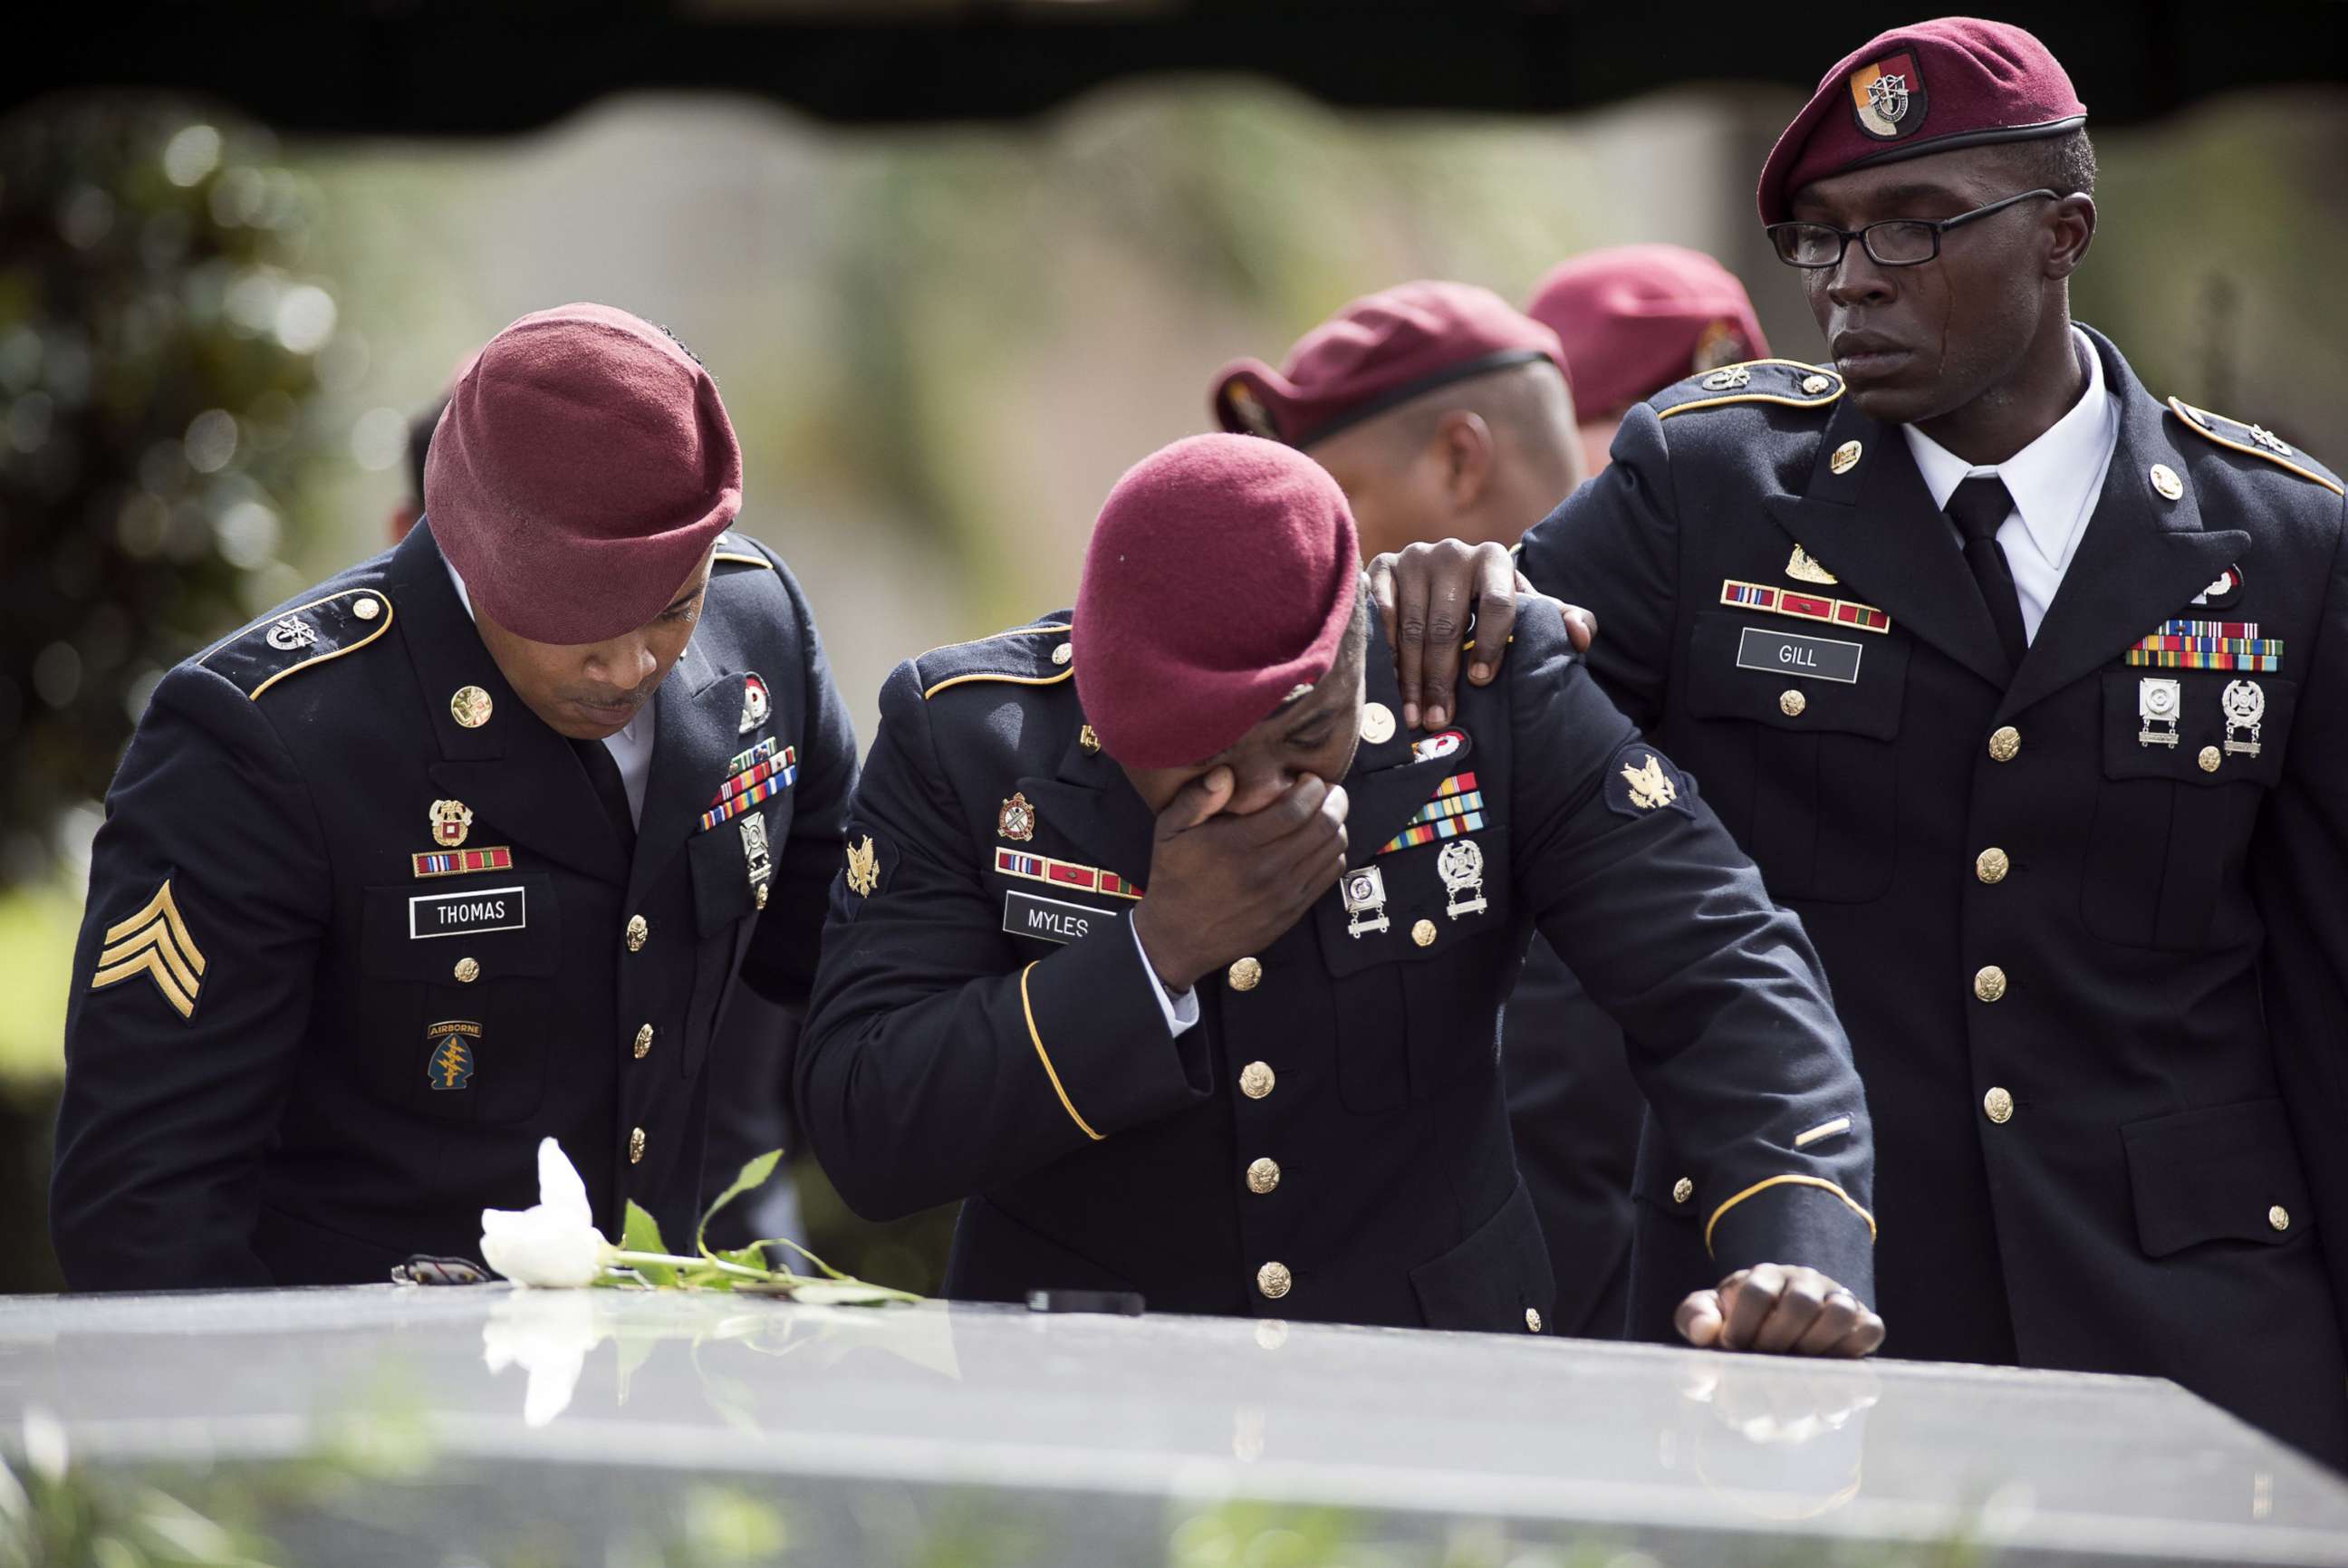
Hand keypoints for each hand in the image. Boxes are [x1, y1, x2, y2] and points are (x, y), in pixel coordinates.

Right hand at [1129, 768, 1348, 991]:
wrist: (1177, 937)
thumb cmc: (1174, 877)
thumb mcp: (1170, 831)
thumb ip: (1196, 798)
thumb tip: (1225, 773)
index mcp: (1237, 846)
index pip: (1295, 809)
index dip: (1312, 788)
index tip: (1308, 777)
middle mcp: (1265, 870)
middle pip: (1323, 826)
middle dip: (1334, 800)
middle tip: (1328, 789)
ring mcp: (1283, 894)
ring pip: (1333, 849)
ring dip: (1337, 824)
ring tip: (1326, 812)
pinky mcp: (1292, 911)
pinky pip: (1330, 874)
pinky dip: (1334, 852)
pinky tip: (1320, 842)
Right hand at [1365, 540, 1595, 730]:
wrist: (1438, 578)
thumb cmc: (1489, 606)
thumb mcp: (1527, 611)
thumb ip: (1561, 621)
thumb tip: (1581, 637)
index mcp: (1493, 559)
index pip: (1496, 603)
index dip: (1490, 645)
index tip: (1481, 681)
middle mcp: (1452, 551)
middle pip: (1447, 624)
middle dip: (1443, 678)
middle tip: (1439, 718)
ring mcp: (1413, 557)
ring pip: (1412, 628)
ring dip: (1411, 678)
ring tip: (1415, 715)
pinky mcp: (1381, 566)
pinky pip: (1380, 617)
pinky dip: (1385, 654)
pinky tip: (1389, 685)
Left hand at [1675, 1264, 1884, 1357]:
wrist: (1781, 1322)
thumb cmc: (1740, 1322)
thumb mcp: (1711, 1315)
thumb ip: (1694, 1317)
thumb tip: (1706, 1331)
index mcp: (1764, 1276)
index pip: (1756, 1292)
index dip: (1741, 1327)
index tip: (1731, 1350)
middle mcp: (1805, 1281)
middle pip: (1800, 1302)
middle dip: (1777, 1341)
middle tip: (1763, 1362)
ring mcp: (1837, 1298)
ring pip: (1840, 1311)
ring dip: (1815, 1346)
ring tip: (1795, 1367)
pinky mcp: (1863, 1320)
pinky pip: (1871, 1328)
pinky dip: (1852, 1350)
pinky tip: (1826, 1371)